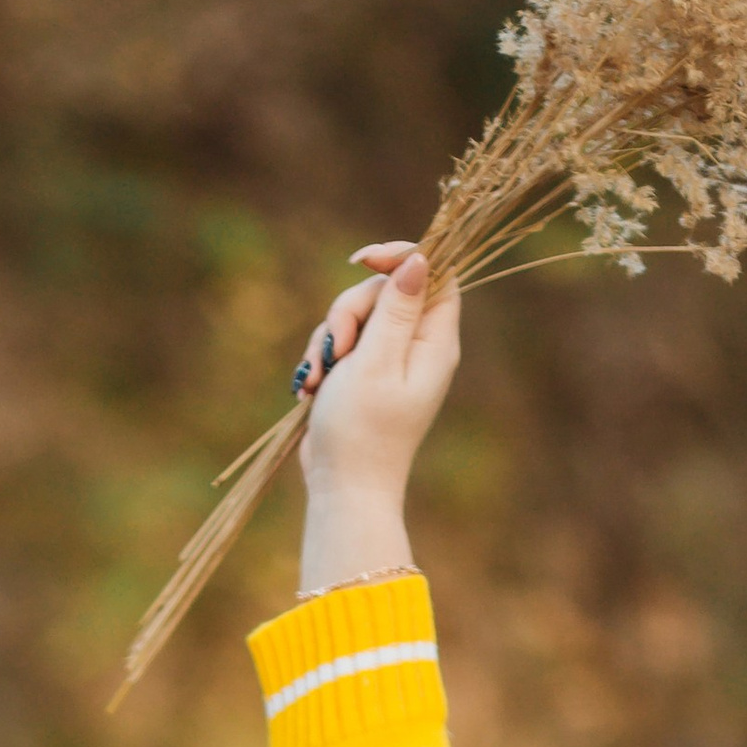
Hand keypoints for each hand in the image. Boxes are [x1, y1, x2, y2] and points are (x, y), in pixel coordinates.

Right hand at [291, 240, 459, 598]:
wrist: (342, 489)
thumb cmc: (361, 431)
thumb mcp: (377, 362)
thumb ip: (397, 308)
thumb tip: (420, 260)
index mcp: (434, 341)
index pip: (435, 272)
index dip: (400, 257)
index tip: (362, 262)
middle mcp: (416, 346)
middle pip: (384, 291)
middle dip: (349, 311)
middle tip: (338, 349)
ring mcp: (388, 361)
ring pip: (355, 316)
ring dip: (329, 339)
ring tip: (320, 378)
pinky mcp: (362, 375)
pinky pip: (340, 343)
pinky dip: (322, 360)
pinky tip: (312, 388)